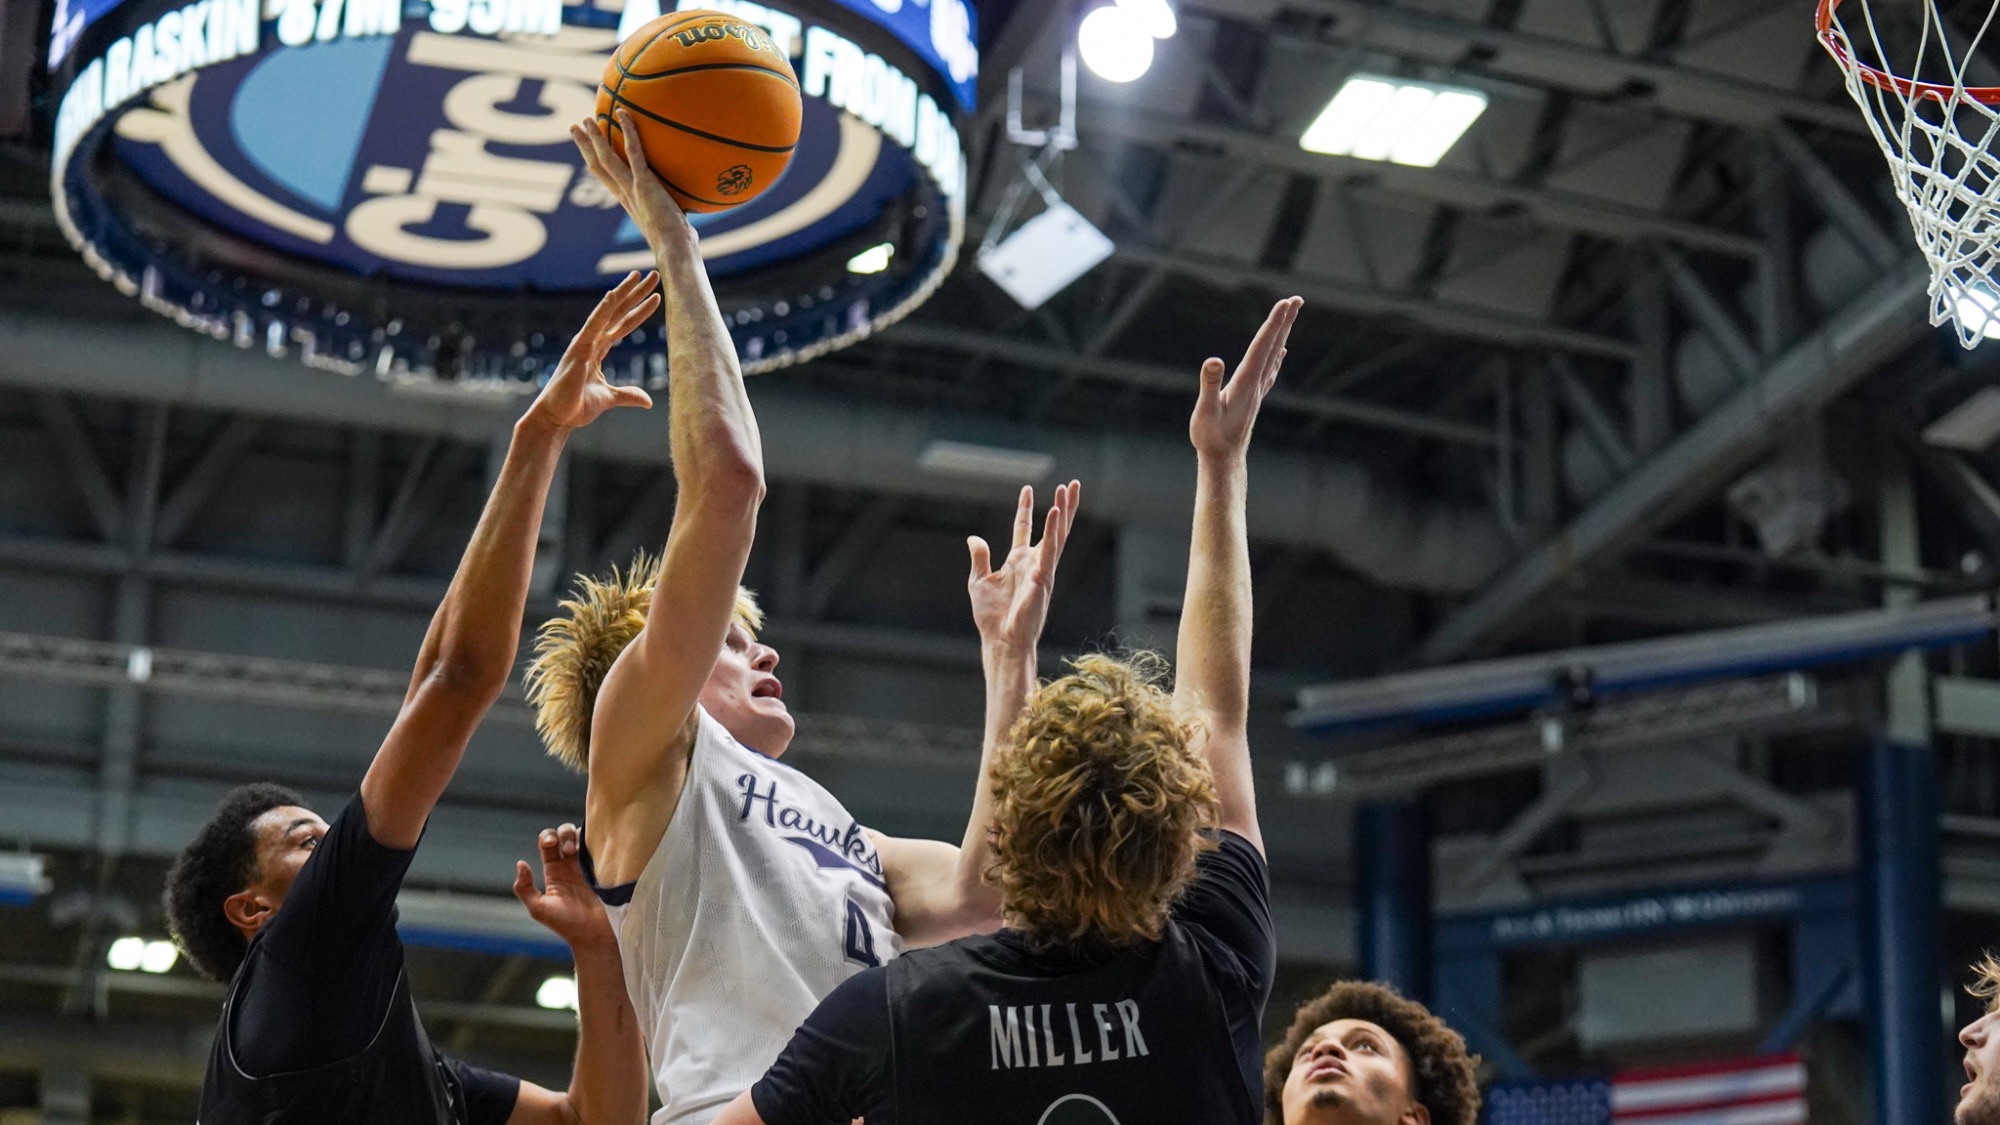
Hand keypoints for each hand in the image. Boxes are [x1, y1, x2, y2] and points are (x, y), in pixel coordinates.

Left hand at [513, 824, 612, 948]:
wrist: (595, 933)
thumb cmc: (567, 924)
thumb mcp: (538, 909)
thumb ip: (525, 888)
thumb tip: (521, 863)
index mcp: (554, 871)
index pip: (548, 843)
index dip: (548, 837)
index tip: (550, 844)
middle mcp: (571, 864)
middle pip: (565, 834)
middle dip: (564, 834)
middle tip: (568, 850)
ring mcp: (590, 864)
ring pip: (584, 836)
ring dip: (579, 836)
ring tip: (578, 851)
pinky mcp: (606, 866)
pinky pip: (602, 845)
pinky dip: (597, 838)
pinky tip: (594, 844)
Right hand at [520, 271, 658, 432]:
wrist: (556, 418)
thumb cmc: (576, 406)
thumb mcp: (609, 398)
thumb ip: (628, 395)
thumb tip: (648, 401)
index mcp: (597, 349)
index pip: (623, 324)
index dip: (640, 310)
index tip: (656, 296)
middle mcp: (591, 340)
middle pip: (618, 311)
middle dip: (636, 293)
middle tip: (653, 275)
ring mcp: (584, 343)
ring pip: (607, 312)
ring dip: (624, 293)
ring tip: (638, 275)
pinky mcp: (578, 350)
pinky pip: (593, 326)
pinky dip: (603, 310)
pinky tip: (614, 295)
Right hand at [571, 109, 690, 249]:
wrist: (674, 249)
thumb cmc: (677, 244)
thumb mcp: (673, 224)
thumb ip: (674, 211)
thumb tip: (688, 212)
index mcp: (628, 202)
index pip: (606, 178)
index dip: (594, 162)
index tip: (587, 150)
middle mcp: (625, 194)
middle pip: (598, 165)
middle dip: (585, 146)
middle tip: (574, 127)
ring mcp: (632, 188)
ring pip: (606, 158)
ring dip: (595, 138)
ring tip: (587, 119)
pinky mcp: (644, 182)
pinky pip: (633, 151)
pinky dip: (627, 131)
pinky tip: (623, 113)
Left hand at [967, 481, 1079, 651]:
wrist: (1001, 640)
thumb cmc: (992, 617)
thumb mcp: (979, 581)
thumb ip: (980, 558)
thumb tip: (973, 538)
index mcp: (1019, 562)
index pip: (1024, 528)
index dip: (1025, 509)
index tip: (1027, 488)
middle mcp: (1034, 563)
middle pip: (1052, 528)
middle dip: (1062, 505)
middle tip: (1071, 483)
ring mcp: (1042, 570)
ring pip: (1057, 534)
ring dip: (1063, 511)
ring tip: (1069, 489)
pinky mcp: (1044, 578)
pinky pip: (1050, 550)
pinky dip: (1052, 530)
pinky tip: (1056, 512)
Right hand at [1189, 297, 1301, 457]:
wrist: (1224, 461)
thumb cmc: (1211, 438)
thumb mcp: (1205, 411)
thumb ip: (1210, 385)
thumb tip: (1213, 360)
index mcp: (1246, 383)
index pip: (1261, 346)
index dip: (1273, 323)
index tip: (1284, 303)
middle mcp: (1256, 383)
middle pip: (1274, 346)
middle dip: (1285, 321)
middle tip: (1297, 299)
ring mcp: (1257, 390)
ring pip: (1274, 355)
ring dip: (1282, 333)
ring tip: (1291, 314)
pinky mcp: (1253, 397)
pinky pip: (1270, 369)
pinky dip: (1277, 354)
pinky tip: (1282, 350)